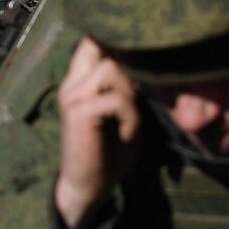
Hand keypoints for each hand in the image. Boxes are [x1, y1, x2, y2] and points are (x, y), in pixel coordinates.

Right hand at [53, 38, 142, 228]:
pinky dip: (130, 116)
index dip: (120, 45)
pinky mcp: (79, 113)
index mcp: (80, 80)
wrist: (86, 188)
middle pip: (100, 44)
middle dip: (129, 64)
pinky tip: (127, 134)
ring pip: (112, 68)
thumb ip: (132, 90)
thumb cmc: (109, 154)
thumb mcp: (126, 115)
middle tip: (141, 93)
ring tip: (132, 120)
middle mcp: (73, 82)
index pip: (93, 40)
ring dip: (132, 93)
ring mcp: (73, 95)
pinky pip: (116, 99)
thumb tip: (155, 68)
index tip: (143, 67)